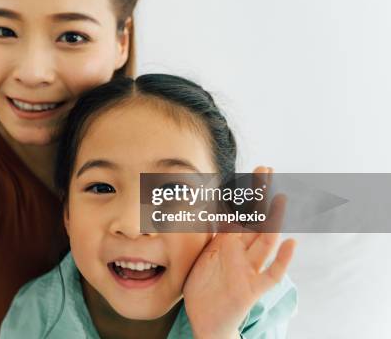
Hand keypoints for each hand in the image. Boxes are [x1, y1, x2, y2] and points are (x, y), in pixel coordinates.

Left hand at [182, 167, 295, 338]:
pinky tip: (292, 244)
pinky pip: (271, 275)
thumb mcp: (199, 255)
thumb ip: (205, 233)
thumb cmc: (204, 288)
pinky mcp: (251, 290)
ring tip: (280, 198)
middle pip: (254, 219)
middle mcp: (241, 253)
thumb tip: (197, 206)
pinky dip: (283, 261)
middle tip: (267, 168)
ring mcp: (248, 270)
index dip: (243, 192)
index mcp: (227, 243)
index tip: (250, 170)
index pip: (237, 212)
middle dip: (259, 194)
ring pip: (265, 241)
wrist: (205, 321)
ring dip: (273, 220)